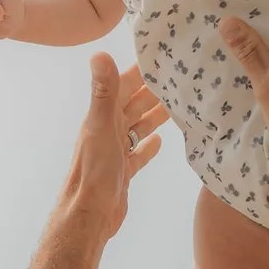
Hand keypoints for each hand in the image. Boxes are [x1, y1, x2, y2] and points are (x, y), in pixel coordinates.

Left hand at [56, 55, 169, 240]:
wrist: (89, 215)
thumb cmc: (94, 171)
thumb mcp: (100, 126)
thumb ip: (102, 92)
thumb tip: (99, 53)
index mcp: (102, 115)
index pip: (123, 84)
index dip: (140, 69)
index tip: (161, 54)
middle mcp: (107, 129)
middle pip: (133, 104)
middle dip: (153, 90)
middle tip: (180, 78)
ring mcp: (115, 151)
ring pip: (138, 126)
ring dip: (154, 115)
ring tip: (178, 104)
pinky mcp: (123, 171)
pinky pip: (138, 152)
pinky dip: (148, 145)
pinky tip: (160, 141)